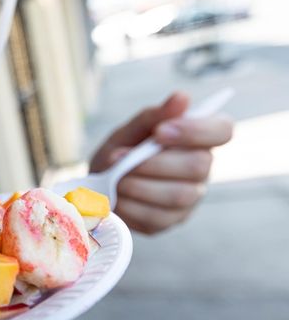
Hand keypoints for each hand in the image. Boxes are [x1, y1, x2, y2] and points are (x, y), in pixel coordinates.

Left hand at [90, 92, 232, 233]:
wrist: (97, 184)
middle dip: (154, 163)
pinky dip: (131, 206)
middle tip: (120, 158)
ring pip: (179, 196)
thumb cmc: (122, 151)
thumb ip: (154, 116)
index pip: (222, 131)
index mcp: (200, 139)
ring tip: (115, 180)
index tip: (161, 131)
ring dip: (139, 186)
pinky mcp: (171, 221)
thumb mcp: (131, 130)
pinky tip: (116, 198)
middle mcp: (202, 169)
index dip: (196, 131)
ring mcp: (190, 199)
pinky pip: (158, 218)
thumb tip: (182, 98)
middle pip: (198, 166)